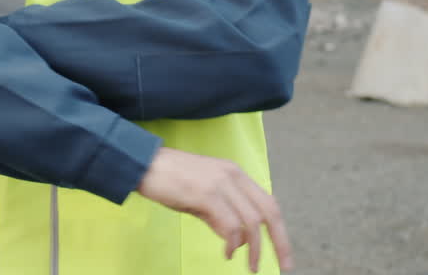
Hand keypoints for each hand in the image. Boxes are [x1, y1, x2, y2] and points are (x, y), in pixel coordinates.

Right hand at [136, 147, 293, 272]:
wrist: (144, 163)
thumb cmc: (170, 180)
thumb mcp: (202, 196)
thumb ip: (220, 214)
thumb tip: (236, 239)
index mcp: (235, 173)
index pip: (268, 203)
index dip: (280, 231)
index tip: (284, 255)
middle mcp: (232, 175)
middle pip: (268, 212)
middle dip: (280, 242)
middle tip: (284, 266)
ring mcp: (220, 183)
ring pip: (251, 221)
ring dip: (254, 248)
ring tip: (250, 266)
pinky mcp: (205, 194)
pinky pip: (230, 224)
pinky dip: (233, 242)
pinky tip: (227, 252)